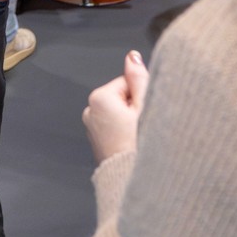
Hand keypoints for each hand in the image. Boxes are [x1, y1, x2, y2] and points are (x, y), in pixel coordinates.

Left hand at [82, 49, 149, 163]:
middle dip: (135, 108)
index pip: (128, 82)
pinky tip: (131, 144)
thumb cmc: (139, 145)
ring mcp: (91, 126)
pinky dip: (124, 131)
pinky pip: (113, 127)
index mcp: (99, 98)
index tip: (146, 112)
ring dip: (131, 121)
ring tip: (138, 137)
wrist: (130, 180)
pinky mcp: (96, 140)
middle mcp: (90, 110)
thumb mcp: (144, 106)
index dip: (141, 96)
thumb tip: (132, 56)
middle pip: (122, 97)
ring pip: (119, 113)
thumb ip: (139, 78)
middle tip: (143, 126)